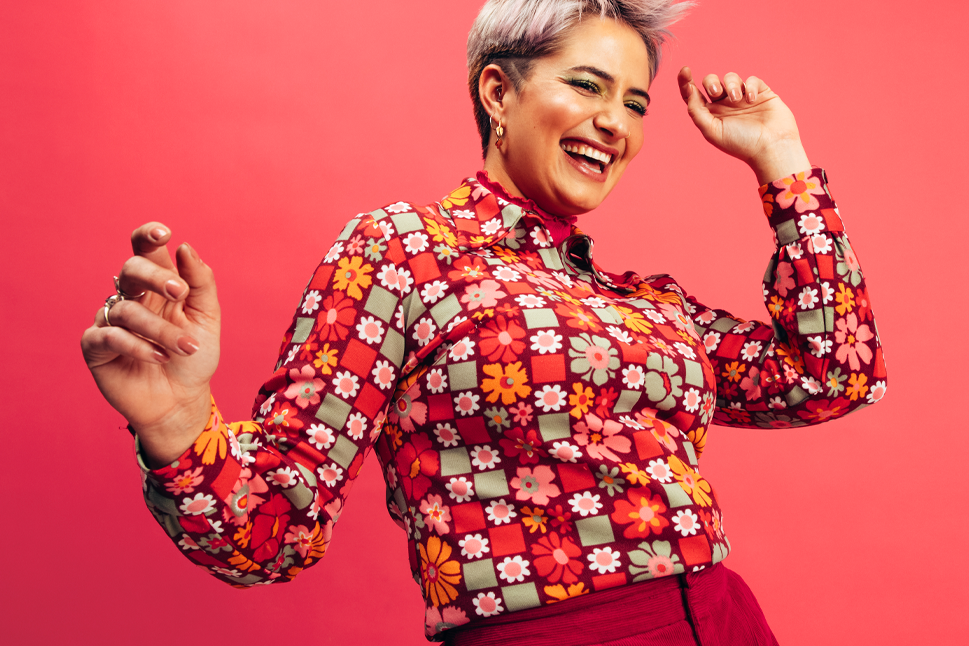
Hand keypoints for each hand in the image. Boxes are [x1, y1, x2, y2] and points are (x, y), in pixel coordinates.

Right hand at [80, 223, 220, 466]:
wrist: (182, 400)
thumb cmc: (195, 358)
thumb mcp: (207, 319)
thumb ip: (200, 283)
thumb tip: (185, 247)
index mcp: (158, 286)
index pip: (146, 251)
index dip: (148, 236)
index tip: (164, 233)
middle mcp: (132, 298)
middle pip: (130, 270)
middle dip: (155, 276)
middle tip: (180, 292)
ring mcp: (111, 321)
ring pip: (128, 309)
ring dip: (160, 329)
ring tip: (186, 348)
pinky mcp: (96, 347)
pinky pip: (108, 335)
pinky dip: (136, 345)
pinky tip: (158, 356)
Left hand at [678, 67, 810, 183]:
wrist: (771, 147)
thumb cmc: (741, 143)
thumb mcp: (712, 131)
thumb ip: (696, 111)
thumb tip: (688, 90)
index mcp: (711, 115)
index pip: (694, 95)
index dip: (686, 81)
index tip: (685, 70)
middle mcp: (725, 105)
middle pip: (711, 82)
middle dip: (712, 83)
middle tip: (717, 93)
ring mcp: (743, 98)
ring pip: (730, 78)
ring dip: (731, 84)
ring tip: (737, 99)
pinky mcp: (760, 93)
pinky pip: (752, 80)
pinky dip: (750, 86)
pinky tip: (752, 99)